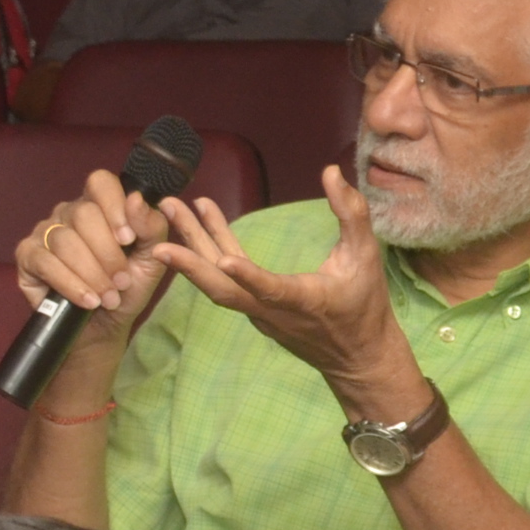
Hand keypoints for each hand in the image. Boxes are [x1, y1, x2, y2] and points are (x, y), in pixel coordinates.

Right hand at [11, 169, 175, 345]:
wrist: (105, 326)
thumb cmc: (126, 288)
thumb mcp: (151, 259)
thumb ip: (151, 228)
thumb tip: (136, 199)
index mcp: (100, 206)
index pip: (101, 183)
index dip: (114, 206)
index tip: (129, 239)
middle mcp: (69, 213)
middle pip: (84, 214)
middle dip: (108, 253)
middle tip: (122, 282)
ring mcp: (45, 232)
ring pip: (65, 240)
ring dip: (92, 273)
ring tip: (108, 297)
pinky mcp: (27, 256)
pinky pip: (45, 262)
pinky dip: (70, 283)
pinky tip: (87, 300)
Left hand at [146, 165, 412, 406]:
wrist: (356, 358)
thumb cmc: (364, 305)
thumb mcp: (367, 257)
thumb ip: (351, 213)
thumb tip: (330, 172)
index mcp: (302, 300)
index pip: (271, 290)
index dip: (249, 277)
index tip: (227, 260)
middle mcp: (271, 311)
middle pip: (222, 289)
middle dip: (189, 259)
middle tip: (163, 222)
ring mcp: (257, 312)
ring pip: (217, 282)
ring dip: (191, 245)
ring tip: (171, 207)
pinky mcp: (253, 308)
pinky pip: (224, 279)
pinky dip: (208, 249)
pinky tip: (202, 217)